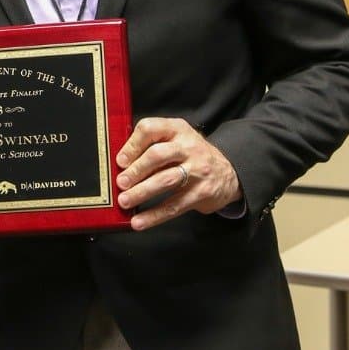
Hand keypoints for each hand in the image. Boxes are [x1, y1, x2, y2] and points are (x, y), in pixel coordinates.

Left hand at [115, 117, 241, 230]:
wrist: (229, 172)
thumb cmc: (192, 155)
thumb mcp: (176, 140)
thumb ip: (152, 146)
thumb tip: (120, 165)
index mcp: (177, 129)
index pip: (151, 129)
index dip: (132, 145)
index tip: (119, 161)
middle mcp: (188, 146)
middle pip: (157, 155)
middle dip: (136, 170)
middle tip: (120, 183)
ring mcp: (197, 169)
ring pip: (166, 180)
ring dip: (142, 192)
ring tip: (125, 201)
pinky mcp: (202, 192)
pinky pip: (175, 205)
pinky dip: (155, 215)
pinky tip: (140, 221)